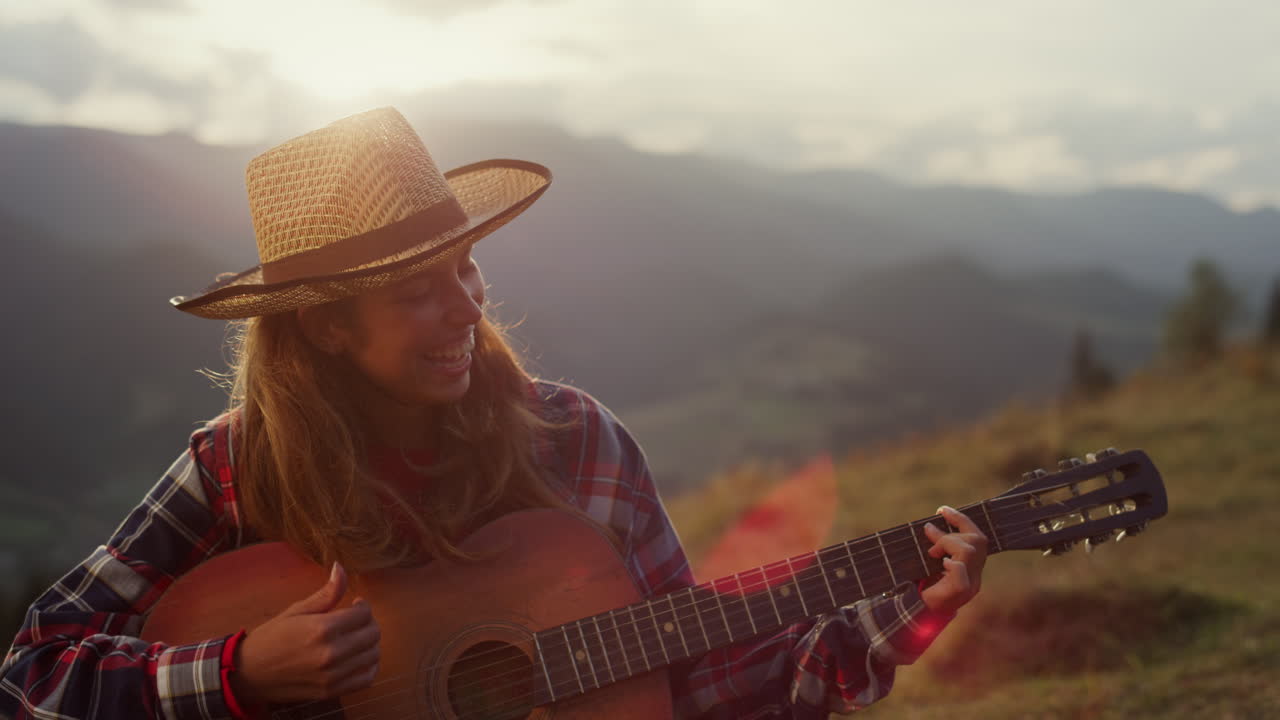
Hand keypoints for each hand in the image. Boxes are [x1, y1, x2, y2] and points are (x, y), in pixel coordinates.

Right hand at [231, 562, 380, 705]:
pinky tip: (359, 658)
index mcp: (322, 628)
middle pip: (373, 634)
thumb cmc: (272, 637)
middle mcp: (331, 653)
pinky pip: (367, 679)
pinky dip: (370, 667)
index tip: (355, 605)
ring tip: (356, 638)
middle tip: (356, 621)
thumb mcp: (297, 610)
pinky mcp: (331, 691)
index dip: (363, 606)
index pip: (364, 614)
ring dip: (370, 643)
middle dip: (368, 623)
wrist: (249, 672)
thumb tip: (341, 568)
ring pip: (373, 655)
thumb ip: (326, 593)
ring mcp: (332, 675)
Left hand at [920, 506, 988, 614]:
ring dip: (947, 543)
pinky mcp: (958, 594)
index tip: (942, 510)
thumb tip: (930, 527)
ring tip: (932, 551)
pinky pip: (960, 572)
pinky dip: (952, 563)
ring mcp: (969, 586)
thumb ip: (937, 549)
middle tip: (929, 531)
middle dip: (954, 529)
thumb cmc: (922, 589)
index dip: (962, 521)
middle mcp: (975, 577)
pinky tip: (943, 564)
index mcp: (971, 569)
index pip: (978, 538)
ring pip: (969, 552)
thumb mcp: (930, 565)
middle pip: (978, 541)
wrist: (917, 617)